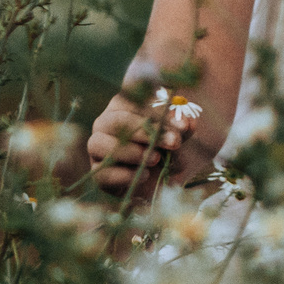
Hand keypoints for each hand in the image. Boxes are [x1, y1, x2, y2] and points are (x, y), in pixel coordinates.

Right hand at [85, 90, 210, 196]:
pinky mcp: (97, 172)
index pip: (132, 100)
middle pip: (117, 120)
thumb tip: (186, 122)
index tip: (182, 125)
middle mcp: (105, 123)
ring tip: (156, 159)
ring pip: (99, 143)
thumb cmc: (165, 151)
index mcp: (122, 106)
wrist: (158, 183)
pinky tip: (145, 175)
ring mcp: (96, 147)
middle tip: (173, 142)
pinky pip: (101, 172)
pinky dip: (124, 175)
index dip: (157, 111)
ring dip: (131, 152)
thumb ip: (180, 129)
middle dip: (147, 132)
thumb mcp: (176, 138)